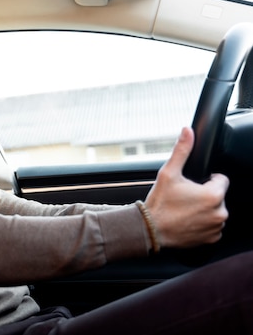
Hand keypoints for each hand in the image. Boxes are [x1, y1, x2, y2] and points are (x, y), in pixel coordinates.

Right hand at [144, 126, 229, 248]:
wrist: (149, 230)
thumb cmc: (159, 203)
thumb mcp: (168, 173)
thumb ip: (182, 150)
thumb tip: (187, 131)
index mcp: (213, 195)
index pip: (221, 179)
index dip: (206, 179)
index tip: (192, 184)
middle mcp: (220, 213)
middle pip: (218, 196)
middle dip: (204, 195)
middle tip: (185, 198)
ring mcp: (216, 227)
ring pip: (215, 211)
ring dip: (204, 209)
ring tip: (184, 210)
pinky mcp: (211, 239)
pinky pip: (212, 227)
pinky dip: (203, 224)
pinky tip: (187, 221)